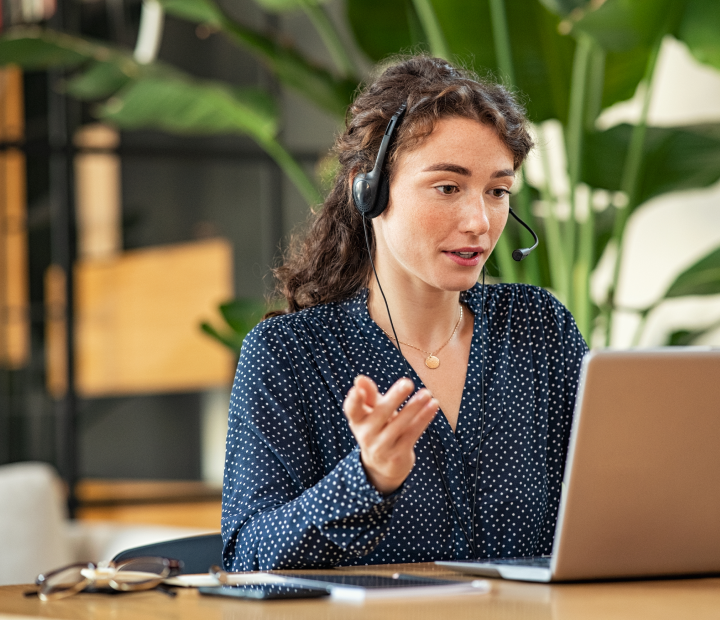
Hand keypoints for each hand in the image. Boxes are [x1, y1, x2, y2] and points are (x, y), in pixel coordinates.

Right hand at [343, 375, 438, 494]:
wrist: (383, 466)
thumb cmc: (378, 428)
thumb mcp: (371, 412)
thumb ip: (369, 395)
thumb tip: (360, 379)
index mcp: (357, 421)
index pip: (352, 409)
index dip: (353, 400)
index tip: (357, 389)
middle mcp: (366, 435)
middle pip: (380, 414)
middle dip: (394, 398)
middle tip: (408, 383)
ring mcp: (382, 447)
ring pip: (399, 424)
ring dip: (414, 407)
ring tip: (426, 393)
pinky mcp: (398, 455)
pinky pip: (412, 433)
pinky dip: (423, 418)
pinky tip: (433, 405)